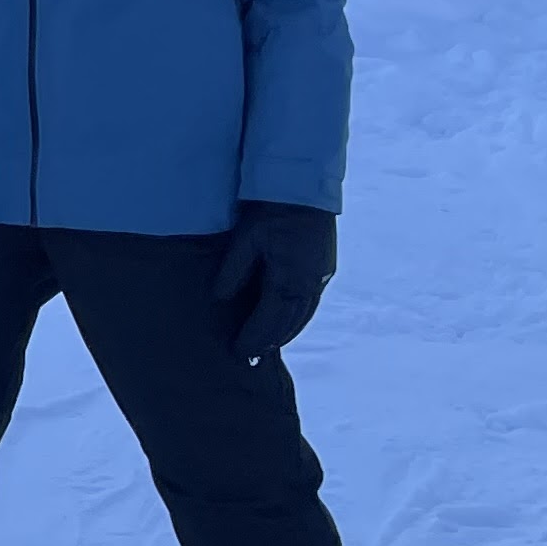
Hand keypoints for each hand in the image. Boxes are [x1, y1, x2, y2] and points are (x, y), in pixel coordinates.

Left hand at [210, 202, 336, 364]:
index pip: (270, 319)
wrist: (303, 188)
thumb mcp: (245, 239)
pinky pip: (310, 303)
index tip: (239, 352)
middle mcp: (310, 284)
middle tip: (251, 357)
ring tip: (268, 346)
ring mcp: (321, 277)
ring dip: (286, 332)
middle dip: (270, 341)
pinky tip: (287, 322)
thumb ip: (234, 271)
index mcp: (289, 279)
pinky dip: (297, 318)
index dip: (255, 338)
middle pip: (289, 323)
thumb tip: (220, 299)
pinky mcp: (325, 269)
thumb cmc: (270, 211)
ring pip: (303, 315)